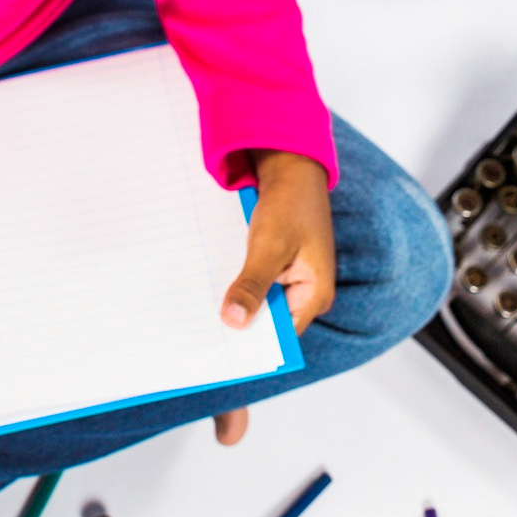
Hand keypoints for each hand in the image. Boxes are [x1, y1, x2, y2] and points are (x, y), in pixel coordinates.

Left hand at [221, 150, 334, 337]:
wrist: (291, 168)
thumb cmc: (289, 204)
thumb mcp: (268, 247)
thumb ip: (253, 285)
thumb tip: (234, 322)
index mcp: (315, 295)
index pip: (281, 337)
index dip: (252, 343)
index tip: (219, 348)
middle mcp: (307, 293)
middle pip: (270, 322)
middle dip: (241, 322)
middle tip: (201, 330)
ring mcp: (293, 280)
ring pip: (260, 303)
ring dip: (237, 302)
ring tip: (203, 311)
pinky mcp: (280, 267)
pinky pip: (256, 285)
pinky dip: (238, 284)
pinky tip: (213, 285)